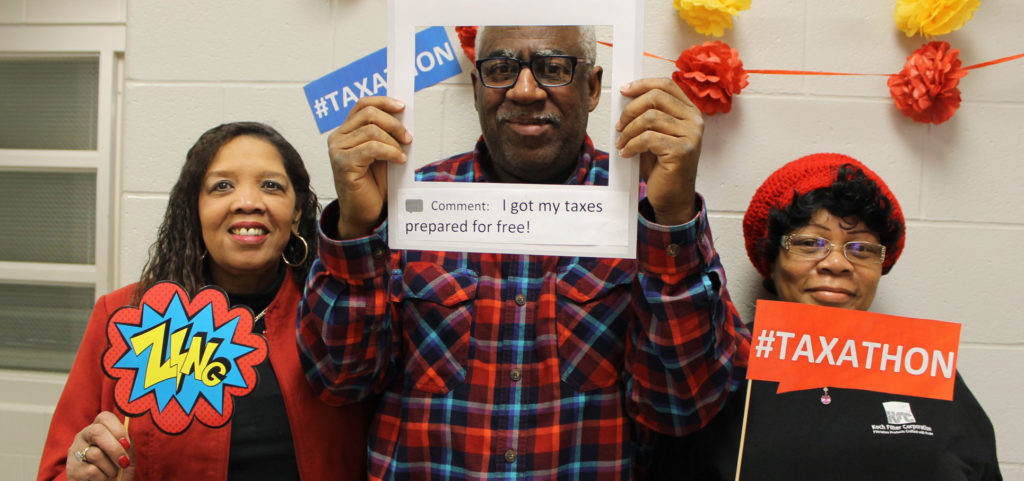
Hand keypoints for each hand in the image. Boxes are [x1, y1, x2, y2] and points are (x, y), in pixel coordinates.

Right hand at [65, 411, 133, 480]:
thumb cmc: (117, 469)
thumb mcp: (126, 454)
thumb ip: (127, 444)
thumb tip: (127, 436)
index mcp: (98, 428)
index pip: (104, 417)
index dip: (118, 429)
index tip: (127, 444)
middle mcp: (83, 436)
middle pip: (97, 431)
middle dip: (115, 448)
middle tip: (124, 462)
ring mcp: (75, 452)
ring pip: (95, 454)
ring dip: (110, 467)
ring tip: (111, 473)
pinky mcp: (72, 469)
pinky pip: (91, 470)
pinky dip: (103, 477)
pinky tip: (102, 479)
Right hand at [328, 96, 411, 237]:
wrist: (364, 212)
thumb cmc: (373, 185)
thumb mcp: (382, 154)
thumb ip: (386, 135)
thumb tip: (403, 116)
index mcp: (346, 132)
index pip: (362, 105)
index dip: (383, 102)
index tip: (402, 107)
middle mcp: (338, 138)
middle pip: (368, 114)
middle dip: (393, 123)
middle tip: (407, 138)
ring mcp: (337, 151)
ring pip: (371, 130)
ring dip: (393, 141)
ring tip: (402, 153)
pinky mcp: (342, 164)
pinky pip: (371, 148)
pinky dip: (390, 152)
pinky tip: (398, 160)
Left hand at [616, 78, 703, 224]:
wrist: (672, 196)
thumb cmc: (662, 166)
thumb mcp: (656, 134)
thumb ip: (649, 115)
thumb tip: (626, 97)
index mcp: (690, 112)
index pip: (666, 85)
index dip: (642, 84)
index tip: (624, 91)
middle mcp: (694, 121)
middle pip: (656, 97)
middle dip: (631, 110)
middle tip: (619, 126)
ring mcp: (691, 135)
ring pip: (649, 118)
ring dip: (629, 131)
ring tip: (622, 143)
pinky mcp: (682, 150)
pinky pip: (647, 138)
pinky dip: (631, 145)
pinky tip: (627, 153)